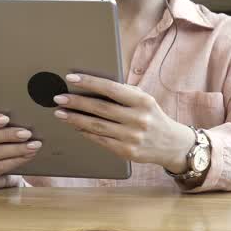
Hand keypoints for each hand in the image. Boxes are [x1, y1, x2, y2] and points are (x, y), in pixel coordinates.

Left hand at [52, 74, 194, 171]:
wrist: (172, 144)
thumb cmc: (151, 116)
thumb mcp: (144, 100)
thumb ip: (123, 93)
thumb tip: (91, 85)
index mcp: (142, 101)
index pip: (111, 89)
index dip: (89, 82)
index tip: (71, 78)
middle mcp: (138, 119)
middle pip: (100, 108)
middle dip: (76, 102)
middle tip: (58, 98)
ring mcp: (132, 137)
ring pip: (97, 126)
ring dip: (75, 119)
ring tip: (60, 113)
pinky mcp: (127, 152)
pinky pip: (100, 140)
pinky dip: (85, 132)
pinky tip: (75, 126)